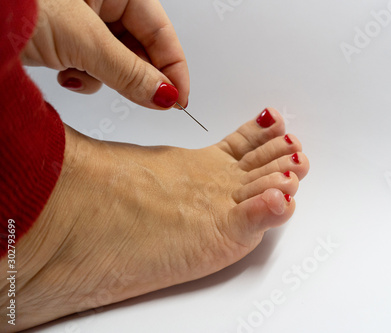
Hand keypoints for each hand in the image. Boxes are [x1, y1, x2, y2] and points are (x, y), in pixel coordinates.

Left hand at [22, 0, 188, 108]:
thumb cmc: (13, 5)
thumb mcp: (83, 40)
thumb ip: (129, 71)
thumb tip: (164, 95)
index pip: (161, 32)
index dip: (174, 68)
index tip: (179, 99)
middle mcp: (102, 0)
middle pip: (140, 47)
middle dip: (139, 77)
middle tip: (149, 102)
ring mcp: (82, 20)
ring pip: (115, 60)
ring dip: (106, 78)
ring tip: (85, 78)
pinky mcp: (63, 38)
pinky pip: (89, 64)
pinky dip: (83, 78)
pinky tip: (68, 77)